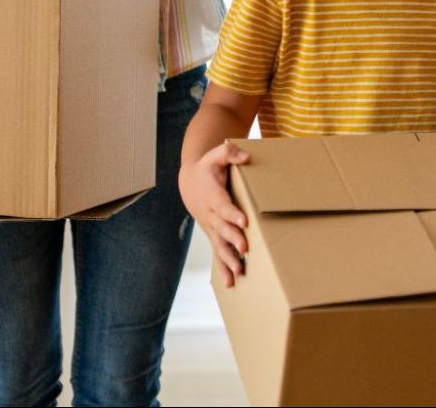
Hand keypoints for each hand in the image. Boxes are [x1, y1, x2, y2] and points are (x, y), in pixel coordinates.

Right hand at [179, 141, 251, 285]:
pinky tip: (230, 282)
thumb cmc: (208, 167)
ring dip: (228, 259)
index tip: (243, 221)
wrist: (190, 181)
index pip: (222, 205)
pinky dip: (223, 267)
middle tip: (245, 249)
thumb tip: (246, 156)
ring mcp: (211, 226)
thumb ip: (230, 153)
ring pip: (219, 244)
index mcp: (212, 194)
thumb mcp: (216, 154)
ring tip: (238, 272)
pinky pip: (217, 252)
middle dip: (232, 239)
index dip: (232, 213)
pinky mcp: (213, 234)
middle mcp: (210, 214)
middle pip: (221, 228)